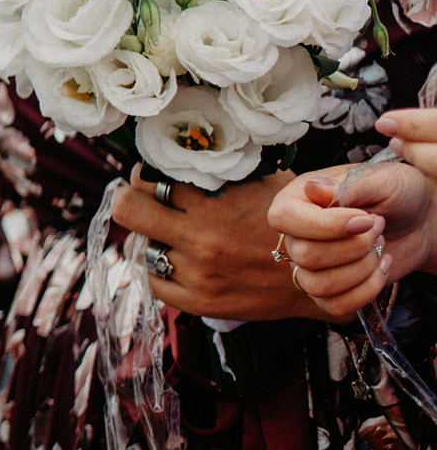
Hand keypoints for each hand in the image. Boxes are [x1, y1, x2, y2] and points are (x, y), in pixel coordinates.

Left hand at [112, 166, 325, 321]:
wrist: (322, 275)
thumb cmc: (293, 223)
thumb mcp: (264, 183)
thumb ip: (223, 170)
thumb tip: (182, 147)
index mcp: (215, 205)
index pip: (149, 179)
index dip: (146, 175)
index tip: (151, 176)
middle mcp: (201, 240)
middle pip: (127, 210)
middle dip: (130, 199)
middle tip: (140, 198)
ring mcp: (199, 274)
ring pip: (141, 248)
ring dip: (151, 238)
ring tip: (168, 233)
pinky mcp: (201, 303)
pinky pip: (155, 283)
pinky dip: (161, 271)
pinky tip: (177, 260)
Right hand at [271, 143, 435, 320]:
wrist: (421, 220)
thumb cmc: (397, 194)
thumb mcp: (379, 179)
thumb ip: (347, 185)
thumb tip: (312, 188)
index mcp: (295, 200)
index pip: (283, 218)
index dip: (324, 225)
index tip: (365, 220)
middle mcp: (295, 235)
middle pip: (305, 256)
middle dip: (354, 248)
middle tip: (378, 228)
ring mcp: (310, 266)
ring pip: (319, 285)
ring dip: (361, 270)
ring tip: (379, 247)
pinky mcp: (331, 290)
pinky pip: (335, 306)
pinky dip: (367, 290)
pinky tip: (382, 267)